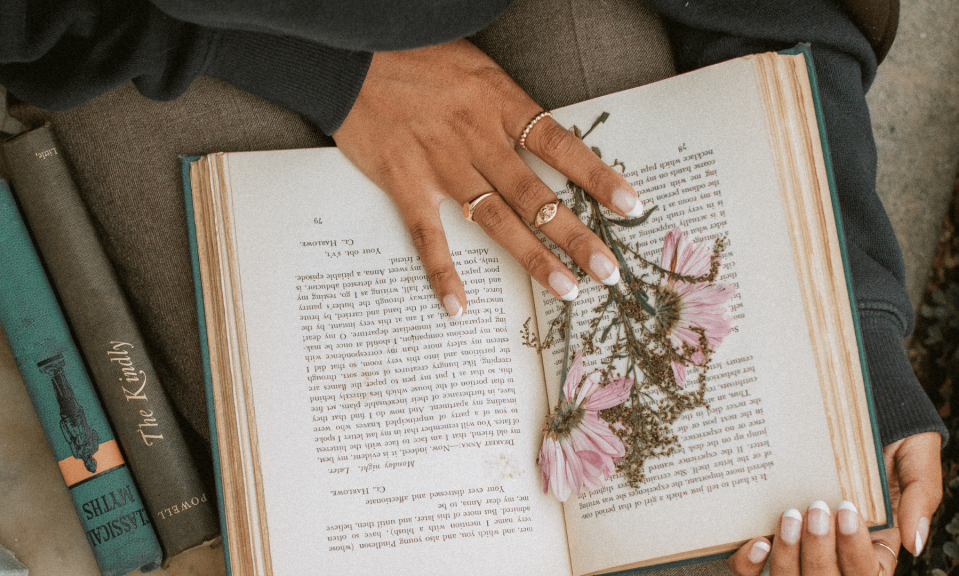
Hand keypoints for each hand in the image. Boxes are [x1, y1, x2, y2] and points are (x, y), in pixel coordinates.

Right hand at [333, 39, 640, 317]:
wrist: (350, 52)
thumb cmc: (414, 53)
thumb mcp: (474, 66)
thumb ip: (505, 105)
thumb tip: (540, 139)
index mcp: (498, 103)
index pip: (561, 146)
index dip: (598, 177)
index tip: (631, 205)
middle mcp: (476, 137)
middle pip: (537, 196)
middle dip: (577, 235)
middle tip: (608, 271)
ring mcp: (440, 163)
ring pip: (496, 219)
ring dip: (532, 257)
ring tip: (565, 288)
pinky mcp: (403, 181)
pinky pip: (427, 234)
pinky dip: (442, 272)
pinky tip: (459, 305)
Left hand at [726, 432, 941, 575]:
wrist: (844, 399)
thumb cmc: (885, 430)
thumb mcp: (914, 455)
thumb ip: (920, 497)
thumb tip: (915, 544)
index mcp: (874, 540)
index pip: (866, 570)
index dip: (855, 553)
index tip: (846, 511)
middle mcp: (834, 546)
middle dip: (820, 553)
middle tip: (815, 508)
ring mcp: (798, 539)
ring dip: (788, 558)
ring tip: (789, 516)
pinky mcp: (766, 526)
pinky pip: (751, 565)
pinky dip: (750, 562)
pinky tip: (758, 541)